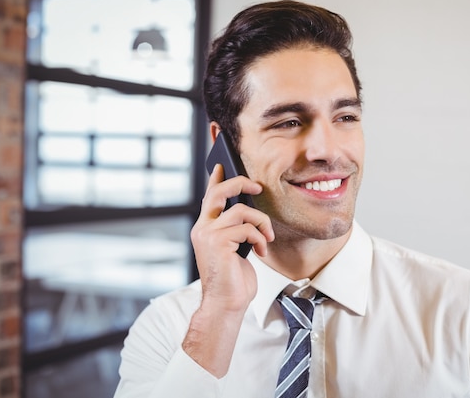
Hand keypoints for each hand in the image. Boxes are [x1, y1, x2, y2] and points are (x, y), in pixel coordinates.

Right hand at [190, 163, 273, 311]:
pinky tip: (261, 252)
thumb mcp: (235, 248)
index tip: (222, 165)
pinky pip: (248, 229)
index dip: (216, 179)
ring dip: (262, 223)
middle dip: (241, 184)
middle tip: (257, 188)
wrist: (227, 303)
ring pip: (242, 211)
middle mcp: (202, 228)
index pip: (209, 196)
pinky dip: (260, 239)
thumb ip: (236, 228)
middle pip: (220, 191)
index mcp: (205, 228)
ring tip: (267, 238)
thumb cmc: (233, 279)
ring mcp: (208, 234)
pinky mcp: (218, 242)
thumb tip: (250, 209)